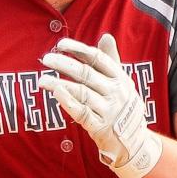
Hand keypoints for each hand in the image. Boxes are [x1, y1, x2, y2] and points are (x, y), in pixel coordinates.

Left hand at [40, 33, 162, 177]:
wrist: (135, 140)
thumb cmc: (123, 106)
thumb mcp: (123, 82)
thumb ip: (112, 60)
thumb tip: (106, 36)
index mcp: (120, 77)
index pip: (97, 58)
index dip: (78, 49)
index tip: (60, 44)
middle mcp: (115, 92)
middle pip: (86, 74)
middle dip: (64, 64)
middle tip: (46, 59)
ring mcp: (108, 110)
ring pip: (81, 93)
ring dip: (60, 85)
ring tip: (42, 80)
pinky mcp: (99, 127)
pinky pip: (82, 113)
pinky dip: (68, 102)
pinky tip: (55, 94)